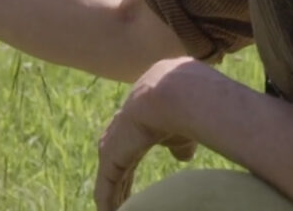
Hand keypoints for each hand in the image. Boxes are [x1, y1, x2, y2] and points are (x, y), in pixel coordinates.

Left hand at [94, 57, 202, 210]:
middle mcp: (123, 130)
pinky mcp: (111, 154)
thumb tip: (183, 156)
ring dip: (113, 194)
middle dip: (119, 182)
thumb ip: (179, 145)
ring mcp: (115, 141)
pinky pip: (106, 185)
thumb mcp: (183, 131)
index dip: (130, 165)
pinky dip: (107, 200)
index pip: (130, 147)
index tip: (129, 184)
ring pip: (110, 174)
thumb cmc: (186, 109)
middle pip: (116, 161)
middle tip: (120, 204)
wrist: (174, 93)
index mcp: (140, 121)